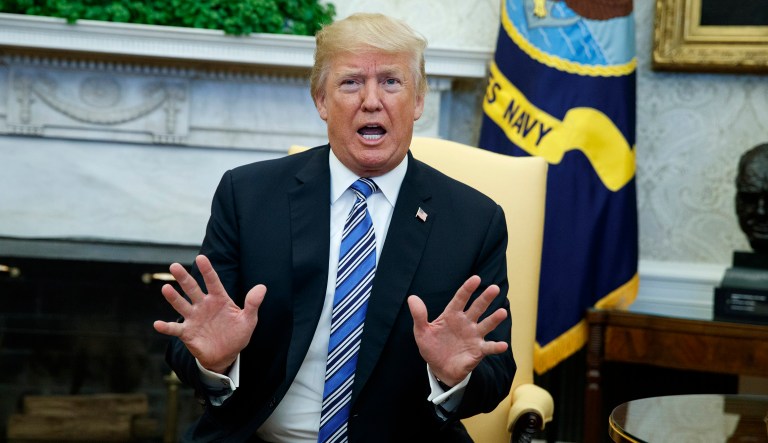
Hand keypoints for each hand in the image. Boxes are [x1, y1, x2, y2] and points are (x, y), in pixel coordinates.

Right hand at [153, 254, 265, 373]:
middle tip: (174, 266)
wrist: (226, 355)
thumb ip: (253, 304)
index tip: (201, 257)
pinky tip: (157, 324)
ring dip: (173, 297)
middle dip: (184, 278)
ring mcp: (194, 318)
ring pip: (182, 305)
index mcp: (219, 299)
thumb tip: (262, 287)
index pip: (213, 282)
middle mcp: (204, 305)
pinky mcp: (187, 332)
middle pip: (192, 289)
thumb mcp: (248, 320)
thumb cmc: (237, 334)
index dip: (207, 270)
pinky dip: (166, 327)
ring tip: (166, 288)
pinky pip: (175, 329)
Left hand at [407, 275, 507, 385]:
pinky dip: (496, 347)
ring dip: (494, 319)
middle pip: (477, 308)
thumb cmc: (432, 347)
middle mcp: (466, 323)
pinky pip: (489, 347)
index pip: (460, 299)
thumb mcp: (422, 332)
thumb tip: (412, 298)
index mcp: (452, 315)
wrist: (439, 369)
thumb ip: (419, 316)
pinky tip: (502, 345)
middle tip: (494, 288)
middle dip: (485, 298)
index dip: (467, 289)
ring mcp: (474, 336)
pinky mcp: (478, 350)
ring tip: (502, 312)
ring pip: (486, 325)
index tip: (476, 278)